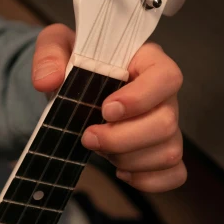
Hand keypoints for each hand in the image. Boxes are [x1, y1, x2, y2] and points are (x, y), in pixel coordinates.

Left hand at [31, 24, 186, 192]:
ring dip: (129, 159)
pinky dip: (147, 180)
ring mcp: (167, 124)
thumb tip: (48, 81)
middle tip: (88, 136)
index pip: (166, 76)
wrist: (76, 84)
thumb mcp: (57, 44)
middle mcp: (163, 94)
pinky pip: (175, 174)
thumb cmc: (77, 60)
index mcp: (147, 61)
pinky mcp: (163, 150)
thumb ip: (49, 54)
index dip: (141, 97)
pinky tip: (121, 170)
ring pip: (169, 151)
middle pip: (166, 122)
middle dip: (123, 138)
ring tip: (101, 150)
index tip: (106, 109)